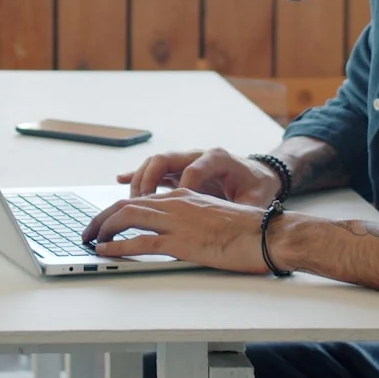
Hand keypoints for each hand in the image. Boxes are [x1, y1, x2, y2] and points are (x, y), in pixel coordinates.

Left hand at [82, 188, 271, 273]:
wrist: (269, 234)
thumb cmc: (249, 231)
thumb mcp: (215, 217)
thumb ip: (193, 220)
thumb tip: (179, 234)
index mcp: (184, 195)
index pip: (142, 198)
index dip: (117, 210)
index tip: (104, 221)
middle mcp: (177, 202)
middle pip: (126, 204)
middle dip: (101, 217)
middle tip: (87, 231)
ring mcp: (177, 221)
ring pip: (126, 217)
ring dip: (102, 229)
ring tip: (90, 241)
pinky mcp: (181, 242)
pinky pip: (139, 242)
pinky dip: (116, 246)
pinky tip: (104, 252)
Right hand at [115, 147, 281, 204]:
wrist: (258, 174)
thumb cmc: (257, 185)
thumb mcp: (256, 198)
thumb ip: (245, 208)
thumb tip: (241, 222)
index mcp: (217, 158)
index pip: (193, 169)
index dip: (181, 187)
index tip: (174, 205)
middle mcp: (197, 155)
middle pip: (164, 160)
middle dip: (148, 180)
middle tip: (138, 203)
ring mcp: (186, 161)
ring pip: (154, 163)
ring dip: (140, 180)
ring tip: (131, 202)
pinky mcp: (179, 170)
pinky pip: (154, 169)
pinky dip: (137, 175)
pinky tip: (120, 180)